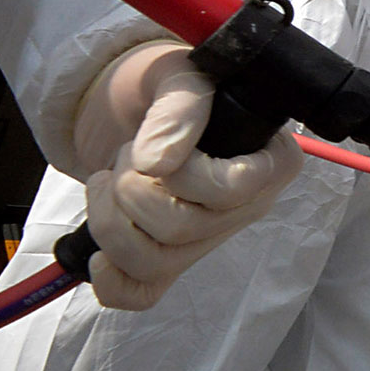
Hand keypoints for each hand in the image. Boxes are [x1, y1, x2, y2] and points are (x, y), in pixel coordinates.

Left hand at [71, 43, 300, 309]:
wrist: (134, 103)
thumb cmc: (168, 87)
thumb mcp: (179, 77)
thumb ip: (178, 109)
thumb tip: (156, 161)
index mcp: (270, 163)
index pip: (234, 191)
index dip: (182, 175)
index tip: (151, 146)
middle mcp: (247, 208)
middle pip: (183, 230)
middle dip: (130, 190)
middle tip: (125, 156)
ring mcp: (207, 238)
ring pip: (156, 262)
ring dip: (109, 220)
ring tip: (107, 183)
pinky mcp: (168, 259)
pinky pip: (143, 294)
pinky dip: (113, 281)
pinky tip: (99, 254)